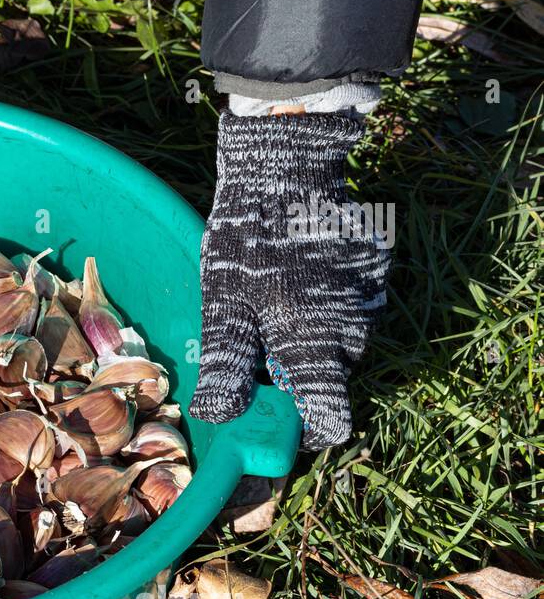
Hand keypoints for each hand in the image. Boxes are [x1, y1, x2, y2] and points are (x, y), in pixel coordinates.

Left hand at [188, 111, 389, 449]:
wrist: (284, 167)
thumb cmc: (245, 242)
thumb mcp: (223, 307)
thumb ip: (228, 366)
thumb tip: (220, 418)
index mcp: (317, 344)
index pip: (332, 419)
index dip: (305, 431)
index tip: (279, 424)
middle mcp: (357, 326)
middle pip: (334, 379)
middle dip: (301, 376)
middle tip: (260, 346)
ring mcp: (375, 295)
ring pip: (346, 343)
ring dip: (315, 339)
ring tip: (277, 302)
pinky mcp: (379, 268)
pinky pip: (357, 306)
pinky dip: (331, 305)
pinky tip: (302, 276)